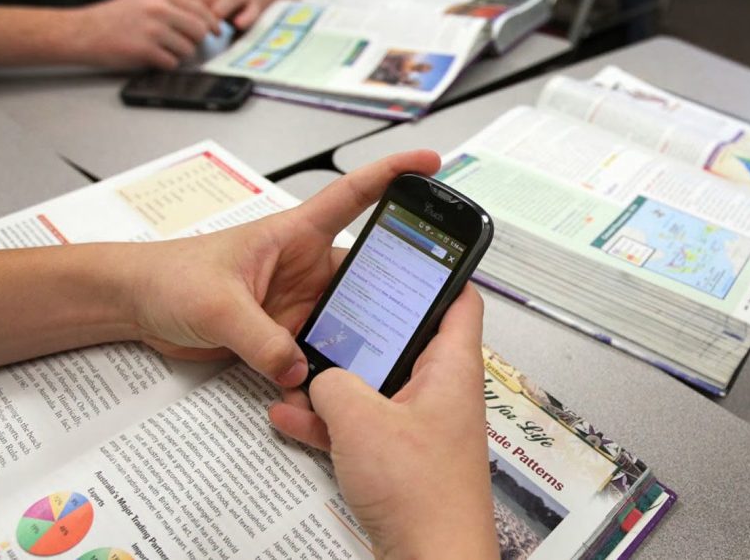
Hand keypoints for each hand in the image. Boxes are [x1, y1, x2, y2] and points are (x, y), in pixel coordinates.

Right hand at [67, 0, 218, 68]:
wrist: (81, 32)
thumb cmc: (112, 19)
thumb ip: (169, 4)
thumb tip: (201, 16)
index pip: (200, 8)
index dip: (211, 22)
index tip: (216, 31)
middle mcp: (157, 8)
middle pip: (199, 30)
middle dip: (195, 41)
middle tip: (183, 44)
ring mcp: (152, 29)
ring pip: (187, 49)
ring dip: (178, 54)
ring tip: (160, 50)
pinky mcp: (145, 49)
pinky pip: (172, 63)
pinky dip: (164, 64)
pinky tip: (151, 58)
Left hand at [128, 150, 440, 386]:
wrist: (135, 306)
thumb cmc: (169, 276)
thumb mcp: (217, 304)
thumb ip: (260, 339)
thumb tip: (300, 370)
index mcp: (294, 234)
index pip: (353, 196)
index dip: (392, 175)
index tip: (430, 163)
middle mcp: (305, 267)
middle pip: (365, 274)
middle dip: (395, 291)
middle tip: (425, 313)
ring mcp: (298, 303)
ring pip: (347, 320)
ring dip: (360, 341)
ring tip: (385, 363)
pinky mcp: (283, 335)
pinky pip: (318, 353)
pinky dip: (327, 372)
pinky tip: (337, 392)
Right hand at [269, 285, 498, 558]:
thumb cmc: (422, 494)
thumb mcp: (361, 421)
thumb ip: (333, 384)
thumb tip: (319, 378)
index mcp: (452, 367)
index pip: (459, 300)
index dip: (436, 272)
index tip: (404, 254)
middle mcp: (441, 391)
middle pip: (404, 340)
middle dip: (360, 330)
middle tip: (327, 311)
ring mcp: (420, 426)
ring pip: (375, 385)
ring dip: (334, 380)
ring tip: (295, 369)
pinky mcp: (400, 459)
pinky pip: (362, 425)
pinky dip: (330, 421)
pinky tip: (289, 418)